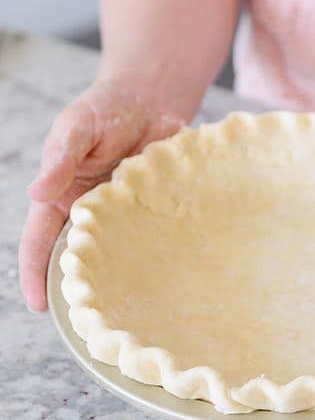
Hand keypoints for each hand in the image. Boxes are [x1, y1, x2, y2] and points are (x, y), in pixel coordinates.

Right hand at [19, 79, 186, 311]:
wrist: (150, 99)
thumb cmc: (105, 109)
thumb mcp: (77, 129)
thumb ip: (60, 160)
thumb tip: (35, 194)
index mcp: (60, 197)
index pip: (39, 242)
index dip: (35, 274)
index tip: (39, 305)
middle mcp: (90, 214)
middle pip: (80, 258)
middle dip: (84, 288)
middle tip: (94, 320)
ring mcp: (124, 216)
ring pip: (120, 256)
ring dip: (124, 279)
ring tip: (133, 311)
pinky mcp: (155, 212)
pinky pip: (156, 238)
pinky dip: (160, 256)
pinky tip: (173, 274)